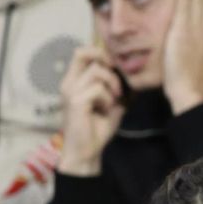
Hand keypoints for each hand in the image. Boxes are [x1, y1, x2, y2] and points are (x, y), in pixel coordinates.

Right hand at [58, 45, 124, 176]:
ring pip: (96, 71)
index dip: (99, 52)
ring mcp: (70, 91)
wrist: (87, 151)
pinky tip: (106, 109)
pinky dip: (108, 98)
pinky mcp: (75, 102)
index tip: (115, 66)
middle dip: (107, 64)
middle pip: (84, 53)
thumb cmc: (97, 128)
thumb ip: (116, 87)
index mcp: (75, 81)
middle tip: (117, 81)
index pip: (81, 53)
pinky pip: (97, 89)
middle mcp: (69, 83)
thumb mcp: (112, 103)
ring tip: (114, 100)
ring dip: (112, 84)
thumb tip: (132, 74)